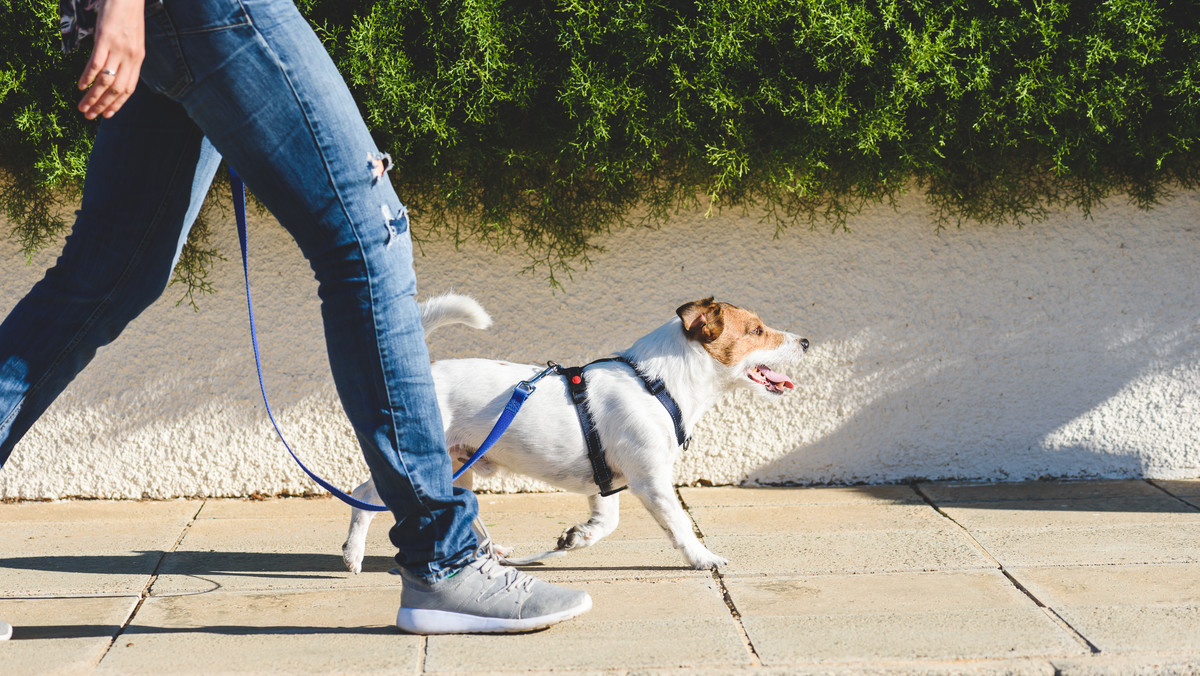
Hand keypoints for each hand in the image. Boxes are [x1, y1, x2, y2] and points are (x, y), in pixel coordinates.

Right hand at [77, 0, 145, 119]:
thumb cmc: (128, 16)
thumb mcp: (133, 40)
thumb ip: (127, 57)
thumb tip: (116, 72)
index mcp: (138, 59)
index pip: (129, 88)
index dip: (119, 104)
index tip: (107, 116)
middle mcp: (130, 57)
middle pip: (117, 89)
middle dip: (103, 105)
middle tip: (89, 116)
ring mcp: (118, 48)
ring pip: (106, 80)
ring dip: (93, 96)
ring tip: (82, 107)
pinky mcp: (106, 38)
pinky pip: (96, 63)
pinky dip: (88, 76)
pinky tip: (80, 85)